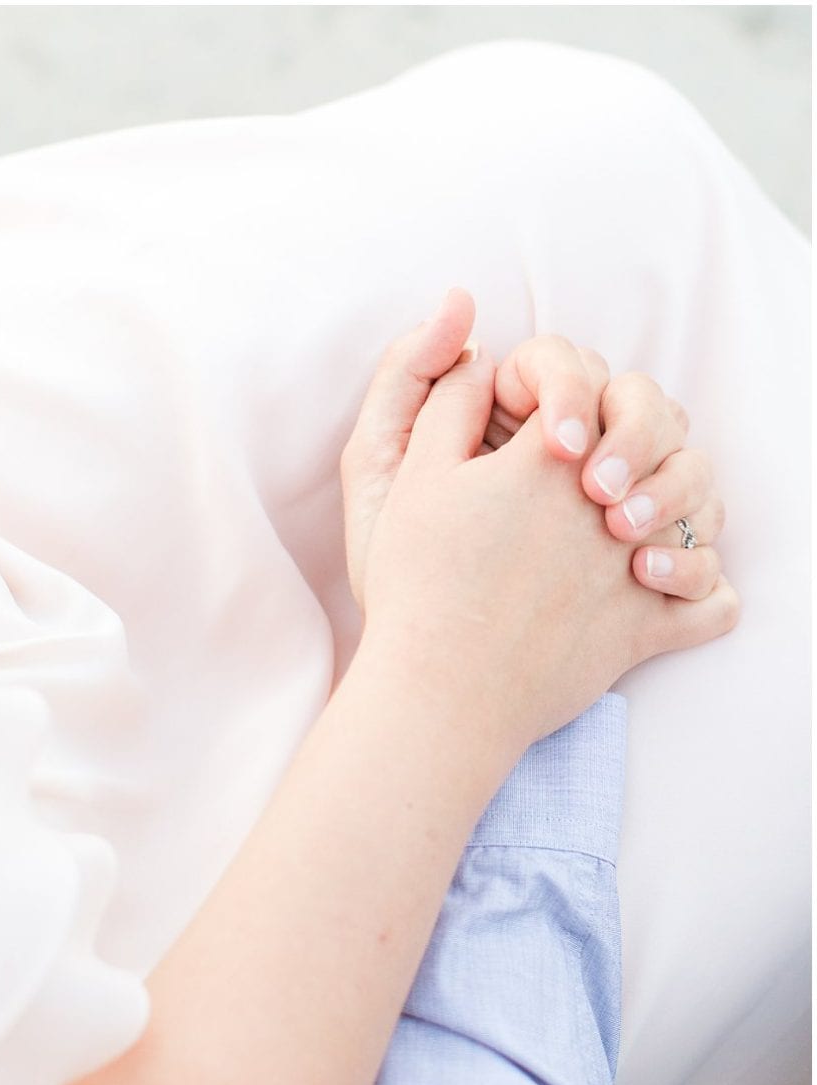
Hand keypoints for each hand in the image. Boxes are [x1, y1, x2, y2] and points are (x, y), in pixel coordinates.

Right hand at [355, 348, 737, 754]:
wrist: (440, 691)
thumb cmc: (418, 585)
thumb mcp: (409, 477)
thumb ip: (447, 403)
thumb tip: (480, 357)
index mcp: (550, 458)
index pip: (586, 380)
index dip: (561, 390)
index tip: (532, 426)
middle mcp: (608, 504)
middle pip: (664, 432)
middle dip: (634, 437)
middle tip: (587, 477)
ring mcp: (636, 569)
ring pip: (701, 511)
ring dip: (677, 505)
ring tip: (626, 525)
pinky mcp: (646, 631)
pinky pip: (712, 602)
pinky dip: (698, 589)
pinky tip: (660, 583)